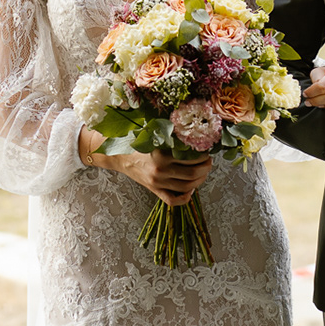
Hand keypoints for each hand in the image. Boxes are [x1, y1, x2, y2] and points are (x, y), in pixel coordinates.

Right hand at [81, 129, 212, 205]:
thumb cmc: (133, 139)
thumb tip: (191, 126)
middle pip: (193, 174)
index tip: (207, 150)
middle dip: (206, 168)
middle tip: (209, 161)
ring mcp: (157, 182)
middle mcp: (160, 170)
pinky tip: (191, 190)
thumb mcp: (151, 131)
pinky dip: (185, 198)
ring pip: (187, 187)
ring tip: (203, 172)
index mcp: (161, 154)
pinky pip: (173, 200)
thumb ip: (169, 131)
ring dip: (200, 180)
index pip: (192, 158)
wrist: (115, 154)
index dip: (204, 155)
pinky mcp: (154, 190)